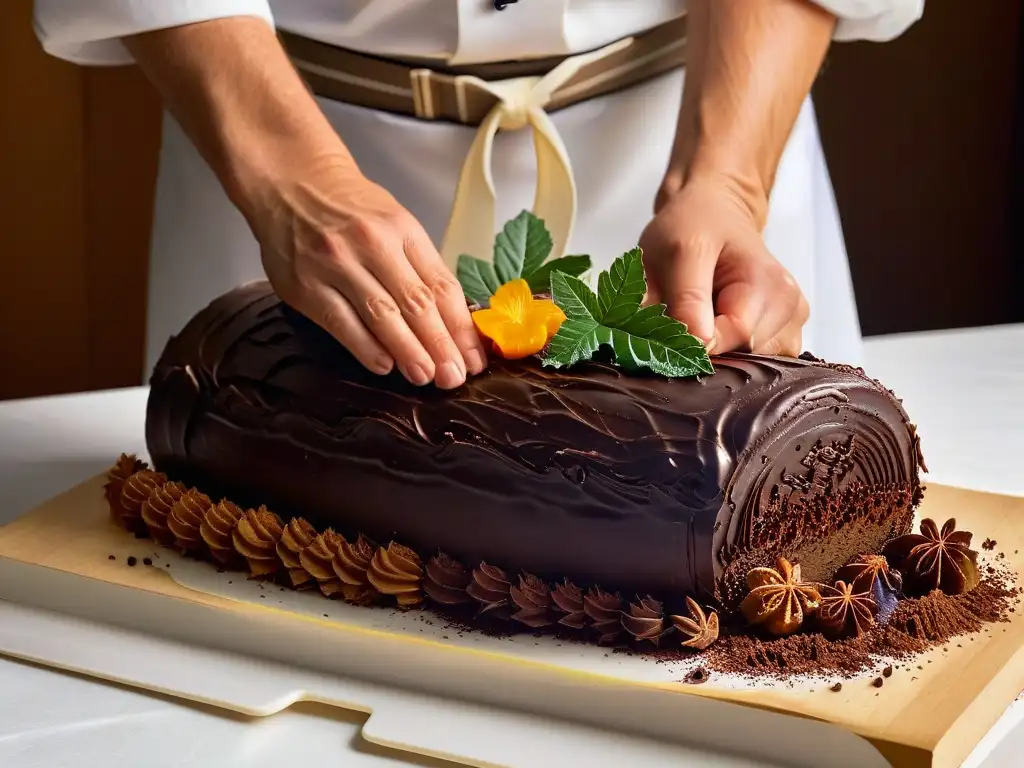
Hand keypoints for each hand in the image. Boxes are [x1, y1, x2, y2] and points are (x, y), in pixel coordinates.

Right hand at [249, 155, 486, 388]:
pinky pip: (341, 323)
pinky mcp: (305, 285)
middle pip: (416, 303)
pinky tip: (384, 366)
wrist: (291, 181)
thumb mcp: (394, 223)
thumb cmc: (351, 209)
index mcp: (403, 230)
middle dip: (440, 345)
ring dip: (408, 351)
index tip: (474, 358)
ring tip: (426, 377)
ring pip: (382, 315)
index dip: (461, 327)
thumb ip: (419, 267)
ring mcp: (336, 264)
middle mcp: (372, 244)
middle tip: (454, 377)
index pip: (441, 286)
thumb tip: (452, 322)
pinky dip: (365, 348)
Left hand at [638, 176, 808, 356]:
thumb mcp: (679, 252)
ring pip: (749, 365)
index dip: (698, 343)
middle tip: (682, 314)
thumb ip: (686, 299)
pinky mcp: (785, 334)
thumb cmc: (694, 227)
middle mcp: (790, 306)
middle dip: (708, 347)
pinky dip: (732, 353)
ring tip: (704, 314)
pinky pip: (757, 363)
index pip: (736, 339)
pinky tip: (718, 324)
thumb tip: (698, 344)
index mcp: (768, 283)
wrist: (713, 212)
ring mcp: (791, 322)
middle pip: (744, 356)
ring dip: (720, 350)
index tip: (670, 327)